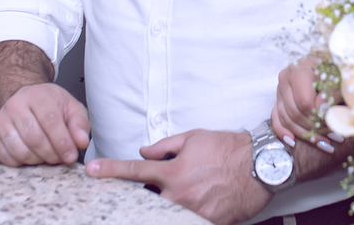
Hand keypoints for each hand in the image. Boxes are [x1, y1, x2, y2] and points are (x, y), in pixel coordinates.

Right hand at [0, 81, 91, 166]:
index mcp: (37, 95)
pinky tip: (32, 156)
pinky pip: (7, 158)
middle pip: (35, 138)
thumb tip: (82, 142)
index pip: (50, 122)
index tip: (71, 155)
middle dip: (51, 154)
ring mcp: (1, 120)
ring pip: (20, 150)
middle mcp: (15, 106)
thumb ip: (79, 123)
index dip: (62, 142)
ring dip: (38, 160)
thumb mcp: (70, 107)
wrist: (23, 97)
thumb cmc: (49, 104)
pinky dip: (22, 163)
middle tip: (61, 159)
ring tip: (48, 157)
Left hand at [86, 129, 272, 224]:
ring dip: (165, 204)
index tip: (91, 170)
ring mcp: (192, 213)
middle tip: (160, 185)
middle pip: (146, 201)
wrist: (261, 166)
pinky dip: (185, 211)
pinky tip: (198, 198)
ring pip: (165, 212)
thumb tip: (145, 153)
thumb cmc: (229, 148)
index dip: (110, 170)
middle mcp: (179, 195)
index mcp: (173, 171)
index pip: (134, 172)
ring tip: (187, 188)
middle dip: (145, 195)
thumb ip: (165, 146)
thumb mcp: (194, 138)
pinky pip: (187, 220)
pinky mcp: (208, 223)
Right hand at [272, 54, 338, 152]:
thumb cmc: (336, 67)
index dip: (319, 116)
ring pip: (286, 118)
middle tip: (333, 135)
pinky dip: (283, 131)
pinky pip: (277, 118)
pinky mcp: (280, 98)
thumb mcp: (338, 76)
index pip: (305, 102)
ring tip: (325, 142)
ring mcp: (280, 89)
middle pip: (295, 112)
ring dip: (305, 134)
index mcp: (298, 70)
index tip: (334, 123)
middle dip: (314, 127)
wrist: (330, 61)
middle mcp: (285, 78)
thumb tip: (319, 109)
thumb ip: (331, 91)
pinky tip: (292, 142)